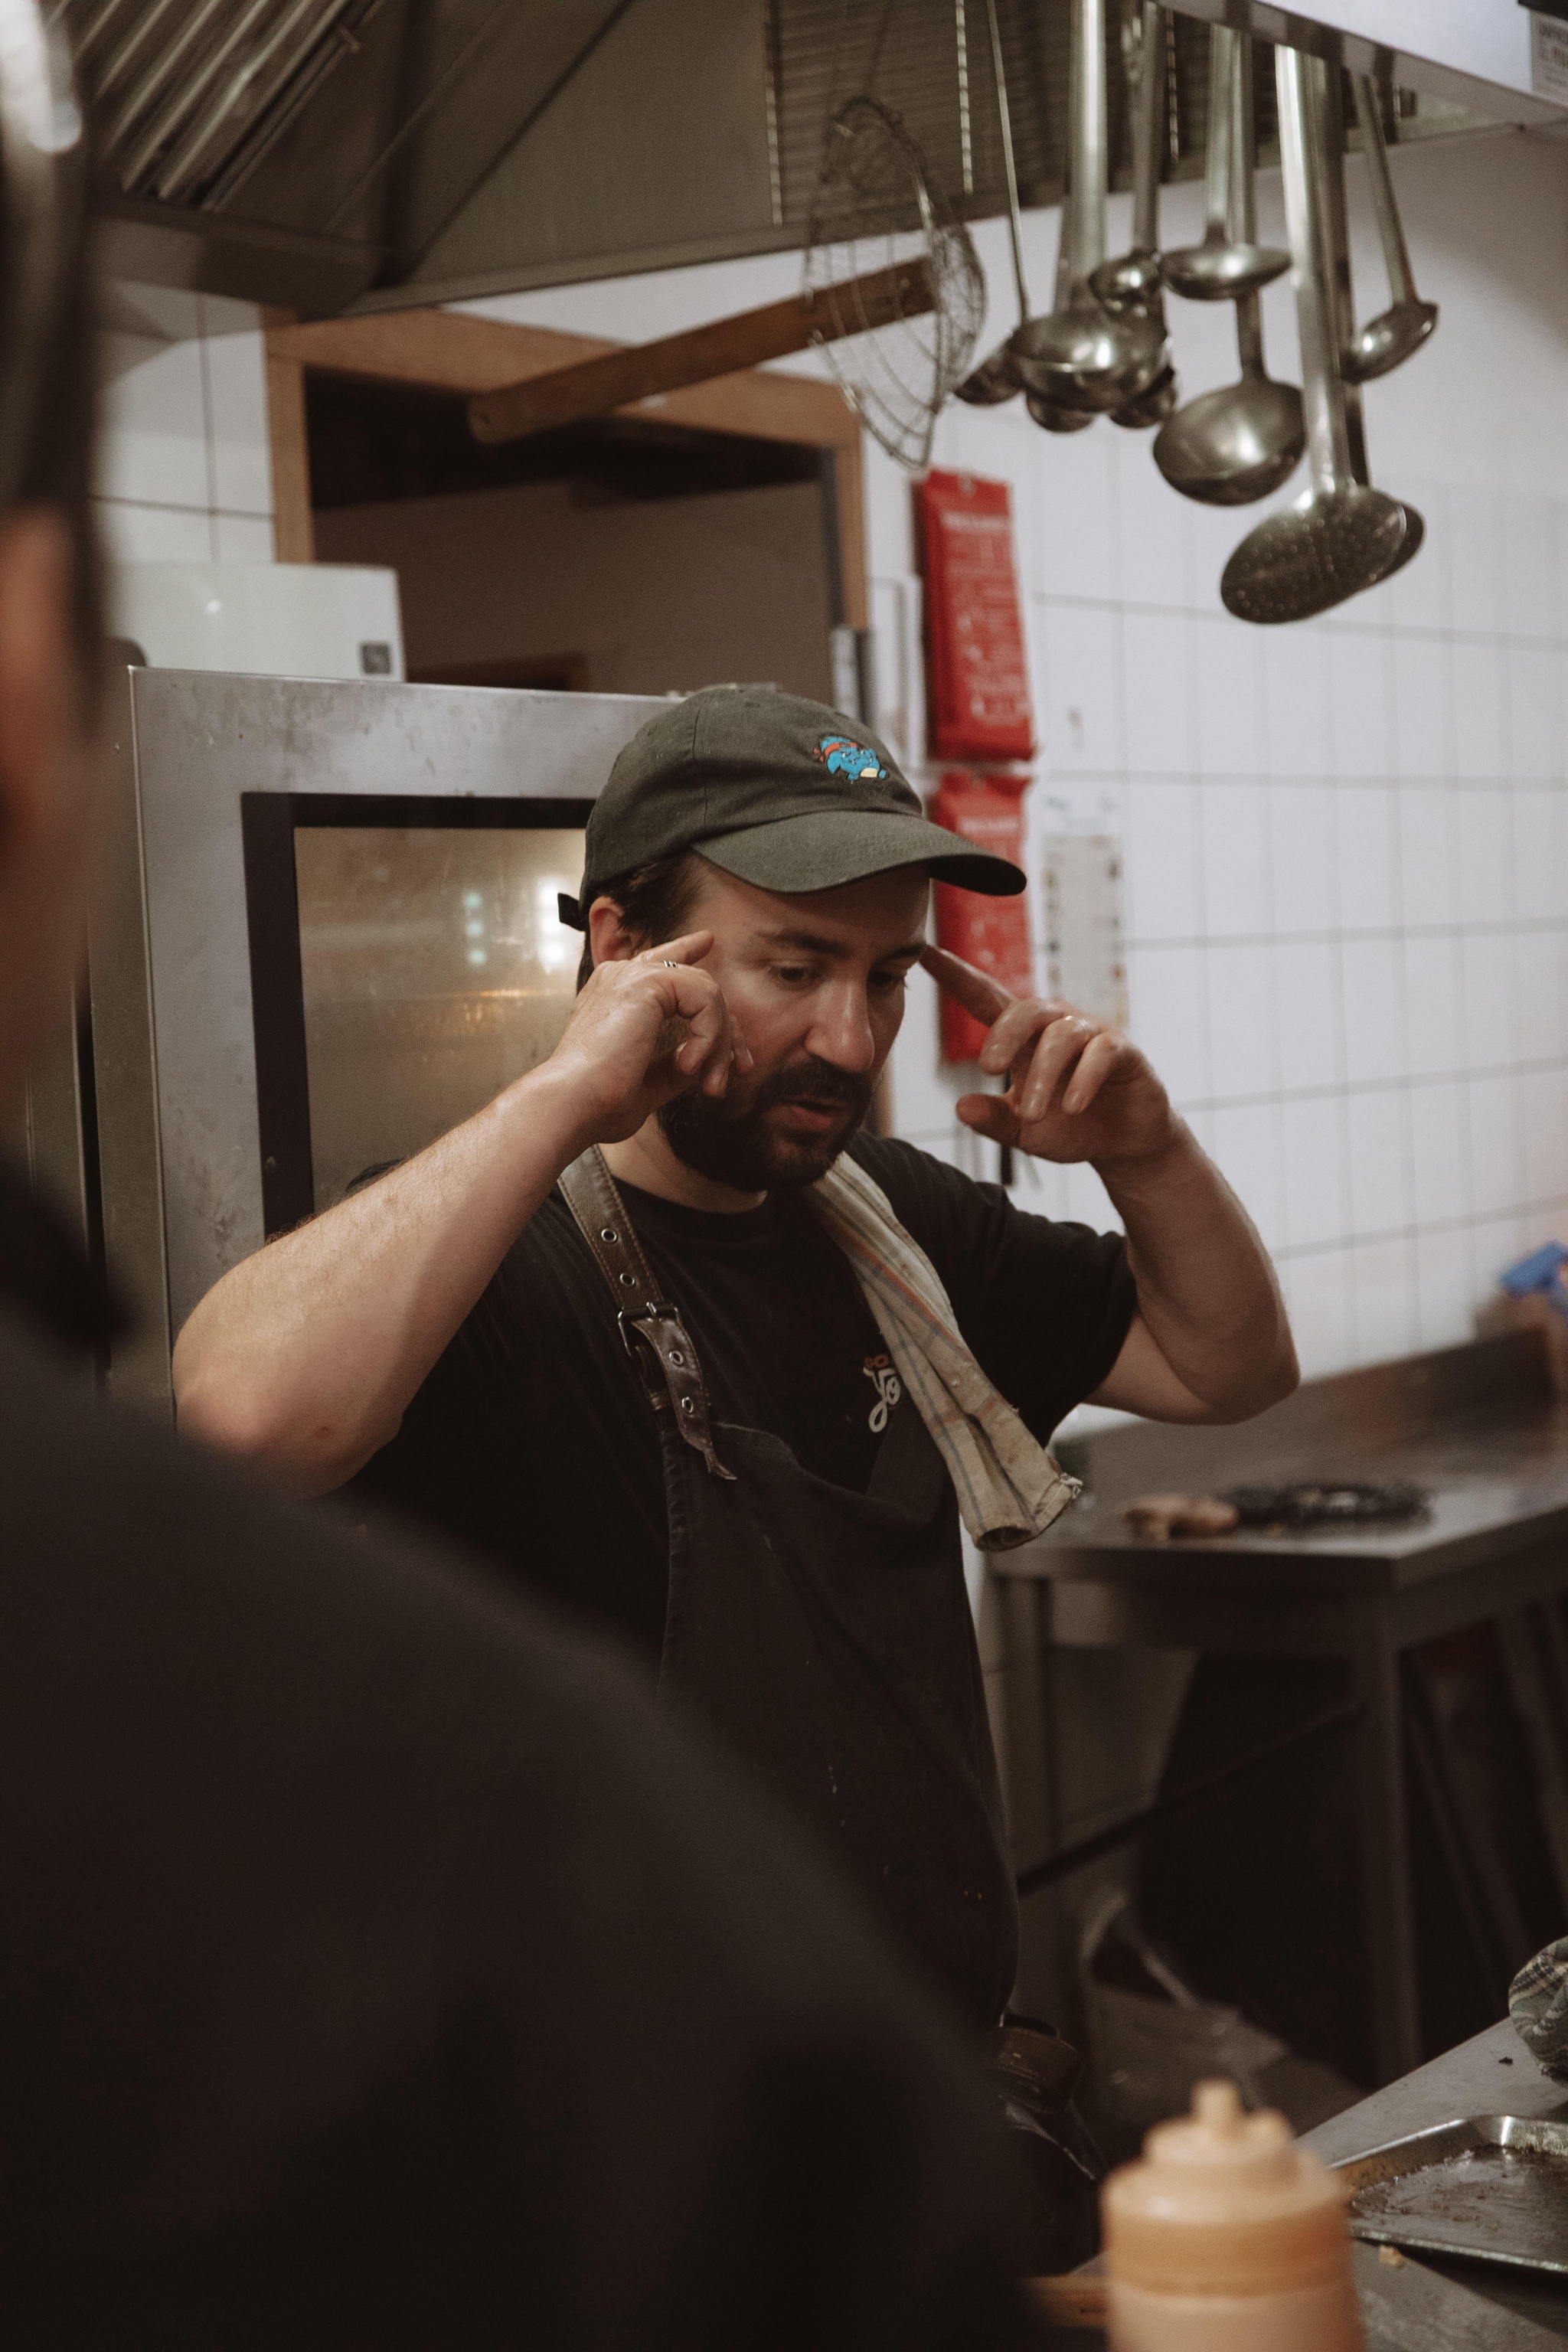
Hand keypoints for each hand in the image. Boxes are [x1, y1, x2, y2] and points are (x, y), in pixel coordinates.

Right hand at [545, 932, 751, 1147]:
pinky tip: (690, 1065)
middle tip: (740, 1068)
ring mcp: (632, 976)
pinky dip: (710, 1036)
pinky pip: (706, 999)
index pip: (657, 963)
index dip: (686, 949)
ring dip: (720, 1042)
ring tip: (710, 1083)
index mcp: (613, 995)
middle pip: (695, 980)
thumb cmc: (597, 1102)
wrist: (572, 1104)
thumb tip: (707, 1061)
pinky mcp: (647, 984)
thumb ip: (676, 1065)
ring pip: (708, 993)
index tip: (707, 941)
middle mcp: (620, 978)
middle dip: (726, 1027)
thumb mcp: (648, 1082)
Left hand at [921, 943, 1174, 1167]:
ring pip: (1060, 1036)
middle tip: (989, 1069)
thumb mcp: (1024, 1130)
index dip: (956, 975)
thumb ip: (994, 1120)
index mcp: (1023, 1038)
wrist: (1123, 1141)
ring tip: (1033, 1114)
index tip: (923, 952)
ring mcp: (1091, 1035)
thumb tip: (961, 1108)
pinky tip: (1072, 1107)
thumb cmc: (1068, 1125)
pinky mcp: (1122, 1051)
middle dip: (1004, 1035)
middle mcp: (1054, 1026)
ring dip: (1043, 1075)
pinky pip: (1101, 1052)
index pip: (985, 998)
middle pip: (1025, 1009)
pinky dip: (1084, 1079)